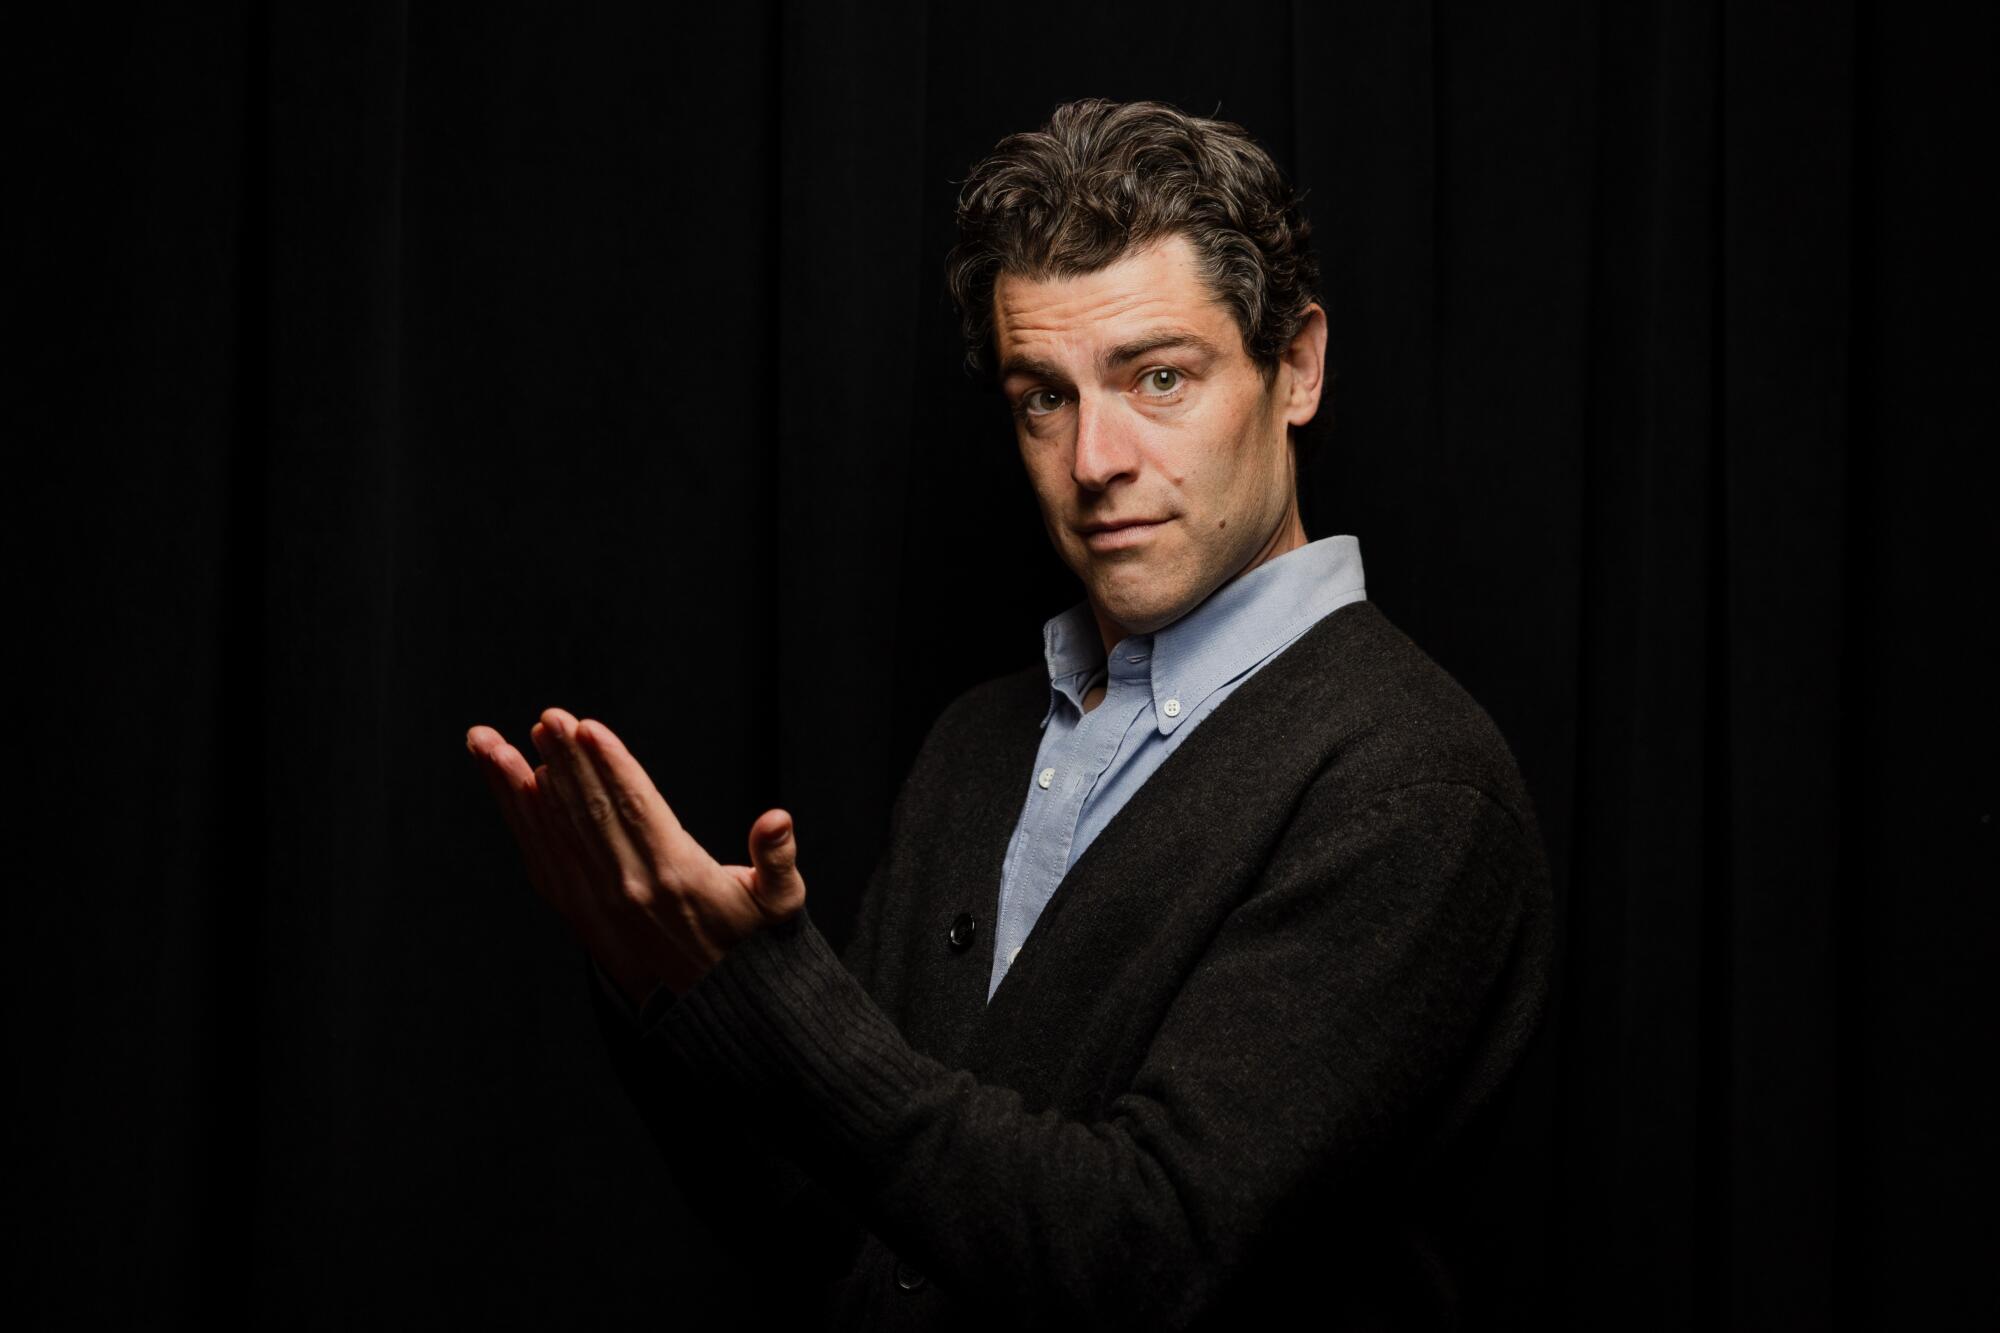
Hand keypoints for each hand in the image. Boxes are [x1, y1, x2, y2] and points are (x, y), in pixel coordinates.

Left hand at [465, 707, 805, 1004]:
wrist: (716, 1010)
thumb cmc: (752, 942)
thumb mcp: (780, 903)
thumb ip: (780, 859)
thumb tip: (778, 820)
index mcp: (677, 876)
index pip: (636, 808)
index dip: (610, 766)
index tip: (585, 728)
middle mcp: (629, 889)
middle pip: (589, 812)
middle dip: (564, 760)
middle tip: (545, 718)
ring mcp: (597, 903)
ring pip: (554, 833)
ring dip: (517, 785)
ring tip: (490, 744)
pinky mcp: (578, 914)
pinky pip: (542, 860)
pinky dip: (521, 821)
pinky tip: (507, 787)